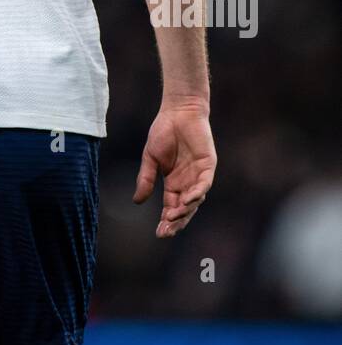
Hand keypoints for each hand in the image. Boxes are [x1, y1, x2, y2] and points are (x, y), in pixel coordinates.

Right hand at [133, 102, 216, 238]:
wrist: (178, 111)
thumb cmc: (164, 132)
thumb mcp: (150, 158)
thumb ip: (145, 179)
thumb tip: (136, 202)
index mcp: (174, 183)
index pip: (171, 207)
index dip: (166, 221)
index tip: (159, 233)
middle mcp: (187, 183)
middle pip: (184, 209)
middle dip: (176, 222)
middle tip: (166, 232)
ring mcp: (199, 175)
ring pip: (195, 201)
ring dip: (185, 210)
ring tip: (172, 217)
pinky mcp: (207, 166)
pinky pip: (204, 184)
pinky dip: (197, 193)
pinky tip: (188, 201)